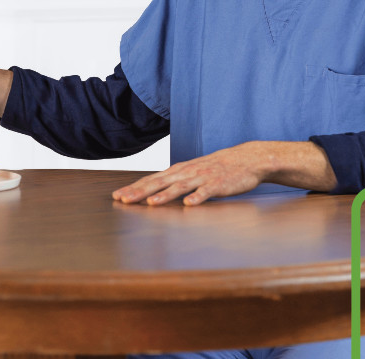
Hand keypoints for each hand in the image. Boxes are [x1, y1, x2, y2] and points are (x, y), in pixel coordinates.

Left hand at [113, 140, 339, 205]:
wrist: (247, 159)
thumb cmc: (217, 168)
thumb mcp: (192, 171)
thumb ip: (174, 181)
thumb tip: (154, 191)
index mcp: (179, 170)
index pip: (151, 180)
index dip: (134, 188)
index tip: (117, 196)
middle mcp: (186, 173)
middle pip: (159, 183)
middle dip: (139, 192)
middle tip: (122, 201)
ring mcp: (202, 178)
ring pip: (179, 187)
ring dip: (164, 195)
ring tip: (150, 204)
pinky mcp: (219, 185)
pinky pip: (206, 192)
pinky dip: (197, 198)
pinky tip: (188, 205)